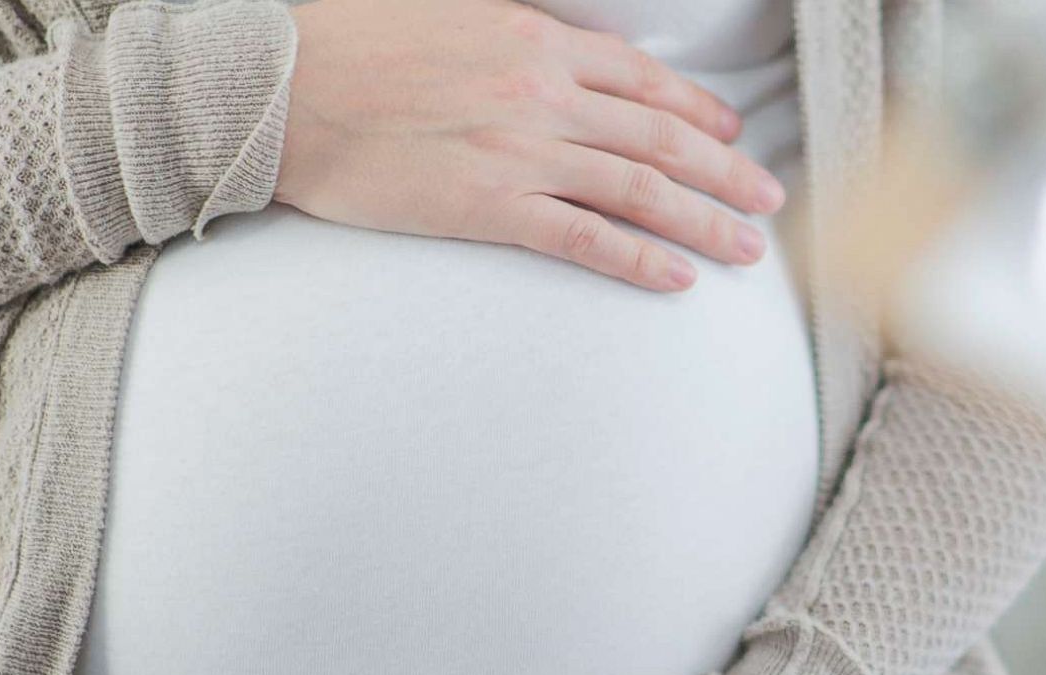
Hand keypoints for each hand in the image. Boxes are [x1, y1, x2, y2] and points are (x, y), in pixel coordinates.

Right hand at [279, 0, 786, 291]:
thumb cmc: (352, 44)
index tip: (733, 135)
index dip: (700, 111)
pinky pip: (584, 238)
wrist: (276, 88)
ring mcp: (520, 152)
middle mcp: (542, 93)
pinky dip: (638, 258)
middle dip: (727, 172)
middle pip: (662, 139)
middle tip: (769, 202)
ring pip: (640, 190)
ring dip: (704, 221)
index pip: (644, 80)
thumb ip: (518, 35)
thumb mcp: (451, 11)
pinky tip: (677, 277)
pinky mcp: (488, 207)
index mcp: (536, 39)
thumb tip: (564, 56)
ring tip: (746, 250)